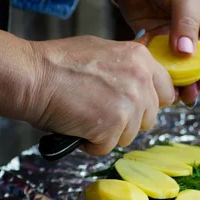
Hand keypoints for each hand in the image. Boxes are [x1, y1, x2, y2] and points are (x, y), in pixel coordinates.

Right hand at [29, 36, 174, 155]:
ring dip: (109, 133)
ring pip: (130, 135)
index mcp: (141, 58)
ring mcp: (128, 105)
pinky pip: (108, 147)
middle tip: (101, 111)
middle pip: (150, 117)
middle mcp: (140, 80)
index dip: (150, 102)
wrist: (33, 76)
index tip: (137, 107)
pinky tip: (77, 126)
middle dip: (128, 120)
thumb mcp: (103, 52)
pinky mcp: (112, 127)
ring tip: (85, 116)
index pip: (166, 91)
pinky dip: (91, 143)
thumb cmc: (59, 64)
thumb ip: (128, 67)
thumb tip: (141, 84)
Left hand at [113, 0, 199, 104]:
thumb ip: (186, 24)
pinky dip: (162, 74)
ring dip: (180, 82)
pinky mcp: (159, 42)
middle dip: (196, 79)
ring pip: (183, 66)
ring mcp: (179, 38)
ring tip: (176, 96)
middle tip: (190, 96)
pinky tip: (160, 86)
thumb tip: (187, 52)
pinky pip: (163, 62)